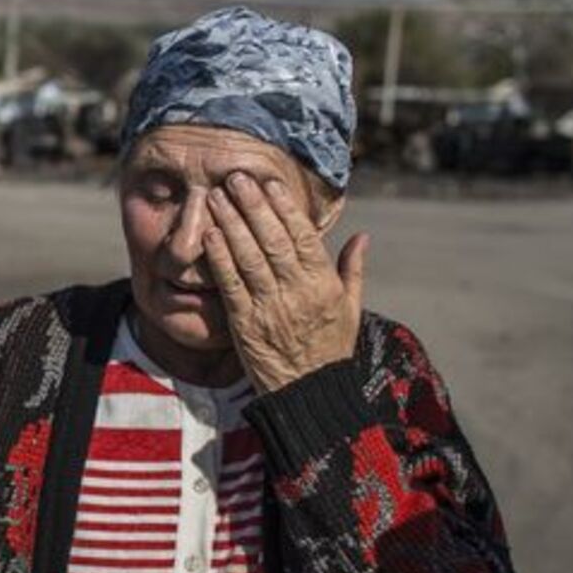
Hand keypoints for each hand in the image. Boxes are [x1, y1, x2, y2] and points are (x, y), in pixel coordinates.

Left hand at [202, 171, 368, 393]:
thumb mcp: (352, 310)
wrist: (309, 395)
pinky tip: (210, 235)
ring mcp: (270, 308)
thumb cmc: (330, 350)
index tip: (270, 182)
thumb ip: (353, 270)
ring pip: (248, 257)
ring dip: (230, 223)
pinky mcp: (244, 324)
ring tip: (215, 196)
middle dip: (252, 206)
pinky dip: (219, 258)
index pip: (303, 237)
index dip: (285, 207)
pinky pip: (230, 285)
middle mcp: (297, 292)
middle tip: (235, 177)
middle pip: (272, 240)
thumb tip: (362, 236)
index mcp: (324, 285)